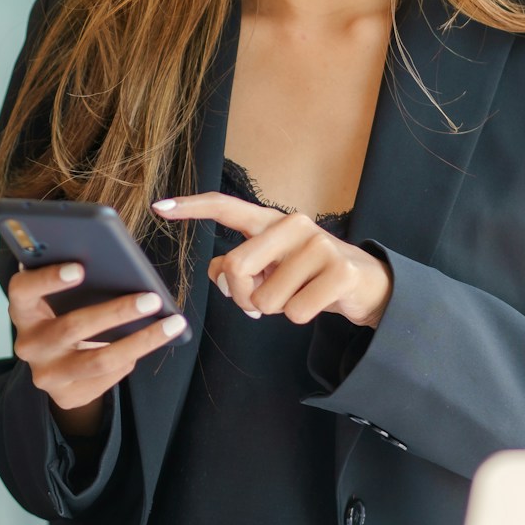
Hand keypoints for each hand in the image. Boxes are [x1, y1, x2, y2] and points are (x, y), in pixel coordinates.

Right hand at [6, 262, 187, 422]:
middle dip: (117, 312)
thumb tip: (119, 265)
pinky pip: (108, 376)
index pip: (23, 290)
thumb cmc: (64, 312)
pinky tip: (149, 342)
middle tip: (152, 299)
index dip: (48, 279)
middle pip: (72, 327)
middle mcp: (27, 345)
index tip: (80, 268)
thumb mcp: (60, 296)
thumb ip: (75, 279)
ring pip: (99, 360)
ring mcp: (45, 375)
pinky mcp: (65, 397)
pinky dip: (131, 357)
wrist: (56, 362)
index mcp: (22, 309)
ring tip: (172, 324)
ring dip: (140, 340)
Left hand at [152, 194, 393, 326]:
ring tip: (298, 295)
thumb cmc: (307, 274)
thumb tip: (217, 274)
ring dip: (276, 310)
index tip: (159, 207)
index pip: (226, 208)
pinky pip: (295, 312)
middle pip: (236, 268)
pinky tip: (318, 302)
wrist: (364, 283)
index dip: (191, 208)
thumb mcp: (271, 266)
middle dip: (242, 297)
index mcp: (271, 221)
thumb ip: (239, 265)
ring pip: (267, 299)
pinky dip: (300, 317)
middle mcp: (294, 225)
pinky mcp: (340, 271)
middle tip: (260, 302)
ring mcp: (319, 245)